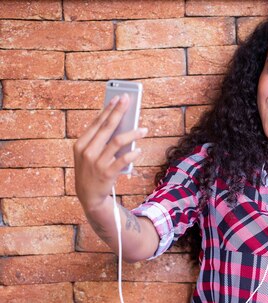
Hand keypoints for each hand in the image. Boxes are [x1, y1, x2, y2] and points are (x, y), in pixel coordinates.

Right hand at [73, 94, 146, 211]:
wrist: (88, 196)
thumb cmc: (92, 171)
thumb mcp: (89, 155)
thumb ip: (101, 141)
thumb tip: (120, 123)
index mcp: (81, 144)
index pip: (97, 123)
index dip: (109, 109)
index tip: (118, 98)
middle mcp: (87, 151)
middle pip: (107, 127)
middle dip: (119, 112)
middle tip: (130, 101)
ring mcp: (96, 162)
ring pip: (118, 142)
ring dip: (133, 133)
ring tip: (144, 129)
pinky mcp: (106, 173)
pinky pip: (123, 160)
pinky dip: (132, 153)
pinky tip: (139, 150)